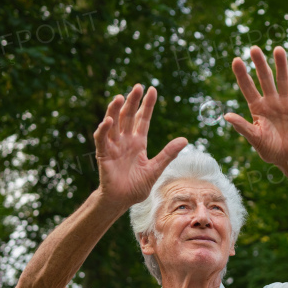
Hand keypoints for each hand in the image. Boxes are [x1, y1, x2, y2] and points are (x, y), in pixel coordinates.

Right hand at [93, 85, 188, 209]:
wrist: (122, 201)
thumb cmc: (137, 186)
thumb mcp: (156, 168)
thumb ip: (168, 153)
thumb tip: (185, 139)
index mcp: (139, 142)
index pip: (143, 119)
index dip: (147, 105)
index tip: (152, 89)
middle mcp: (126, 141)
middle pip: (128, 116)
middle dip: (132, 101)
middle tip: (137, 86)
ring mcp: (114, 146)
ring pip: (113, 124)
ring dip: (115, 110)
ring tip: (119, 97)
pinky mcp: (104, 154)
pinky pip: (102, 139)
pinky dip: (103, 130)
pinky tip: (108, 120)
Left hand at [228, 46, 287, 167]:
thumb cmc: (269, 149)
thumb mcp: (254, 138)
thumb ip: (242, 126)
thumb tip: (226, 116)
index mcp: (256, 107)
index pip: (247, 87)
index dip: (242, 74)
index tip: (236, 60)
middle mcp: (270, 100)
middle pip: (264, 78)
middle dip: (260, 64)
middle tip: (254, 48)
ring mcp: (285, 101)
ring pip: (282, 79)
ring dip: (281, 64)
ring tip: (278, 49)